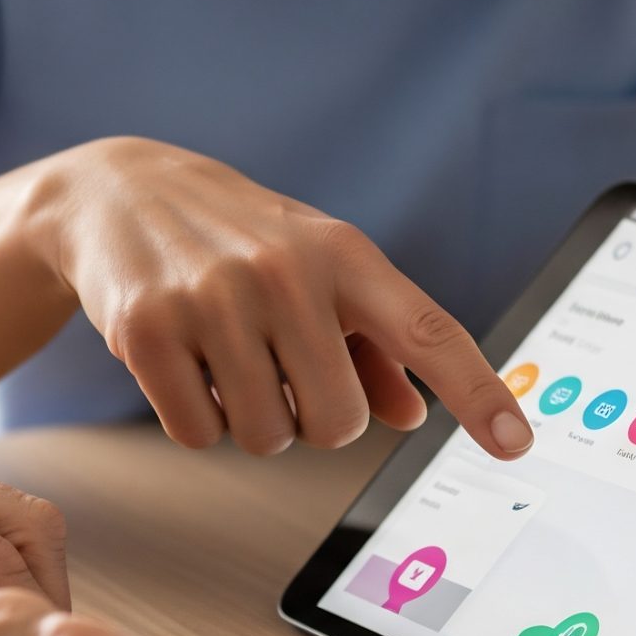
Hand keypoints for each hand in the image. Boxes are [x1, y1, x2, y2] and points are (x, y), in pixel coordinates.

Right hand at [24, 137, 528, 459]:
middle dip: (312, 421)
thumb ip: (371, 344)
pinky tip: (184, 366)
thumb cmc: (236, 240)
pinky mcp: (148, 329)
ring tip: (227, 362)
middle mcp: (285, 273)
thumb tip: (413, 416)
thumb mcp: (314, 270)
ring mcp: (213, 299)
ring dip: (250, 421)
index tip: (517, 442)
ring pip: (265, 436)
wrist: (117, 193)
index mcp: (343, 255)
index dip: (479, 391)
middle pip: (335, 424)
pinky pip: (198, 433)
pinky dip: (195, 419)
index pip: (428, 332)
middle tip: (282, 375)